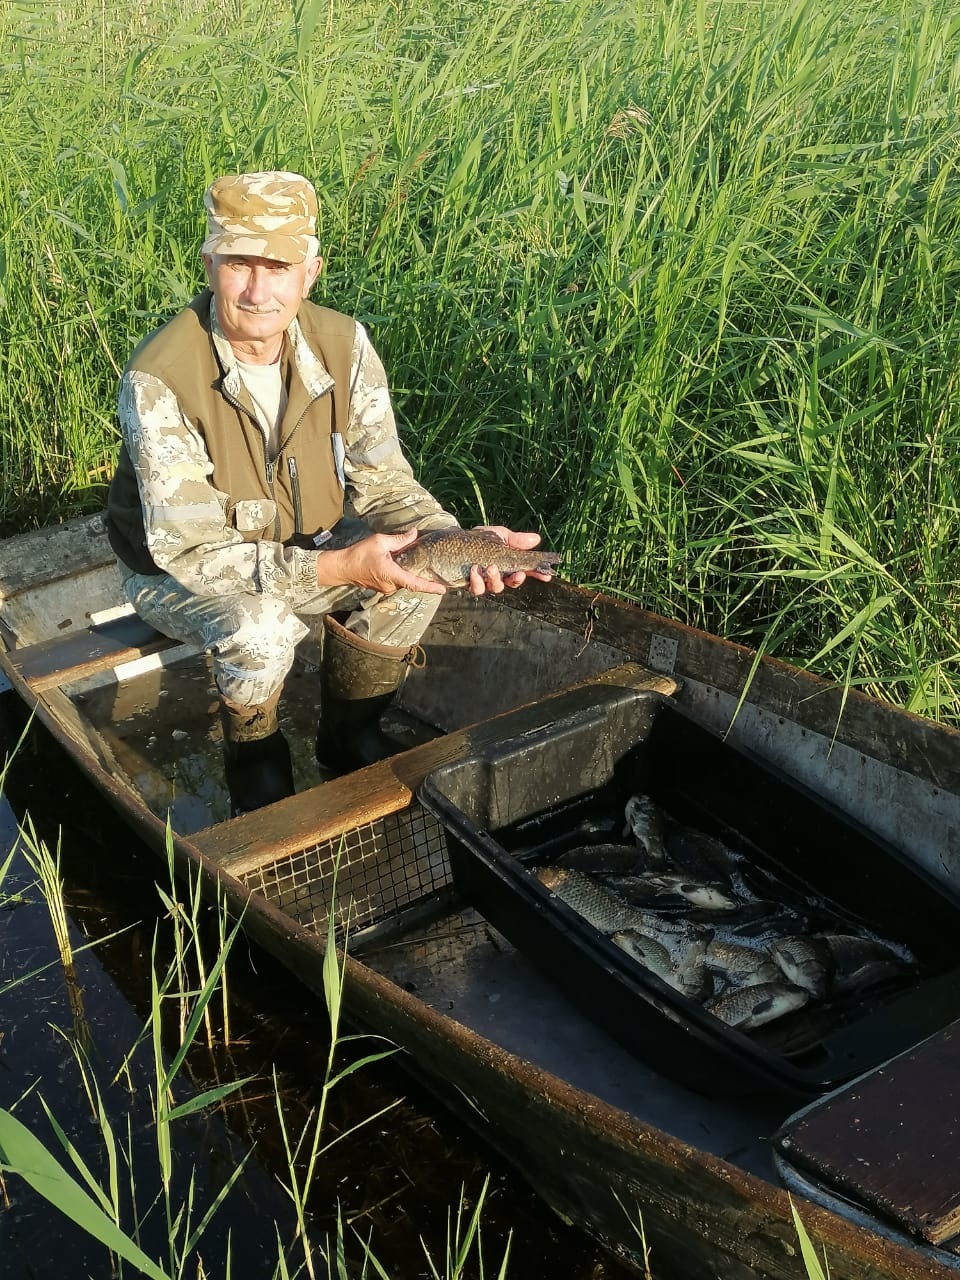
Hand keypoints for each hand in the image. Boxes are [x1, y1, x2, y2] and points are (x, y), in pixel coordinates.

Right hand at [315, 528, 446, 595]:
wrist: (342, 567)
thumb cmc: (358, 554)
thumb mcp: (380, 542)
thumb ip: (399, 540)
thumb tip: (414, 534)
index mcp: (392, 575)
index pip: (415, 584)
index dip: (430, 587)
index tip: (443, 590)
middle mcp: (390, 585)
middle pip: (412, 582)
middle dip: (424, 577)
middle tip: (438, 571)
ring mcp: (386, 588)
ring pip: (404, 582)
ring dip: (412, 574)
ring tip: (424, 566)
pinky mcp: (382, 587)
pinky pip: (397, 581)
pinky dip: (404, 575)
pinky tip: (407, 565)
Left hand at [466, 525, 554, 596]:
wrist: (453, 538)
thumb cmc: (478, 538)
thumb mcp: (499, 535)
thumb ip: (516, 540)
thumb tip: (537, 539)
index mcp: (508, 563)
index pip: (526, 570)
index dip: (537, 574)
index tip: (546, 576)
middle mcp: (498, 575)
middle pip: (512, 583)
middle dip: (516, 580)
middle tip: (517, 573)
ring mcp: (484, 581)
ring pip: (495, 588)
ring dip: (495, 579)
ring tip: (490, 568)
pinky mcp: (470, 584)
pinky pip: (477, 588)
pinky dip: (477, 580)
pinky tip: (474, 569)